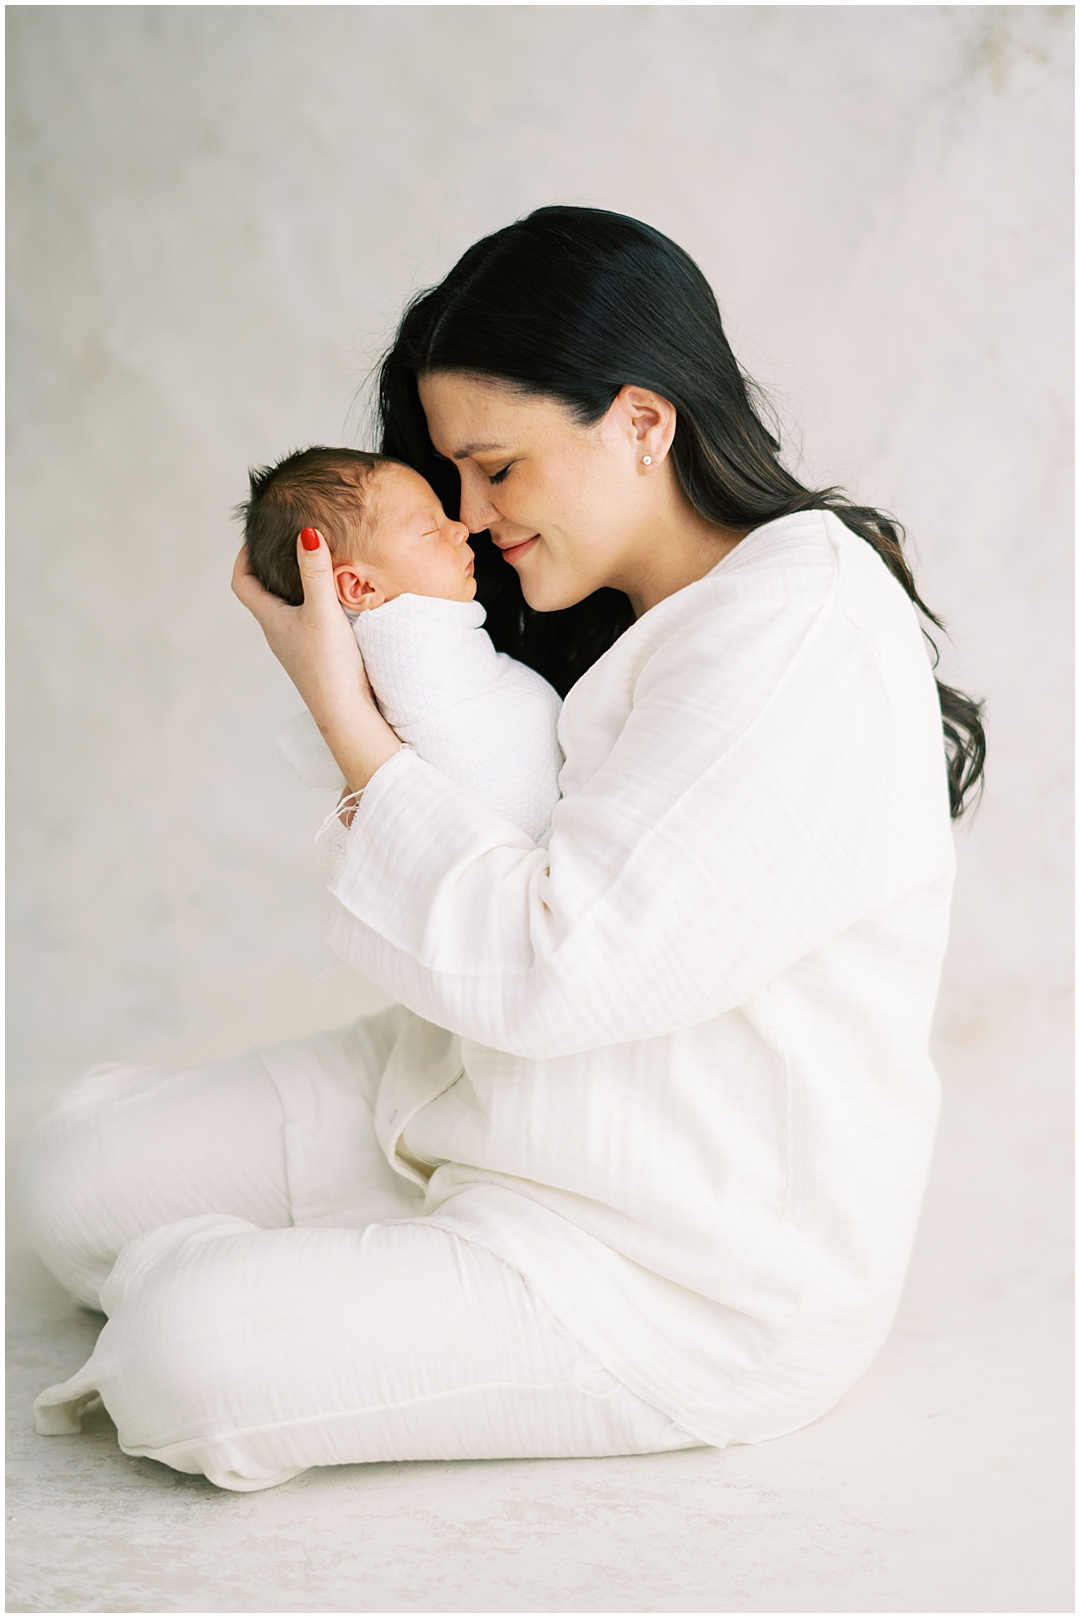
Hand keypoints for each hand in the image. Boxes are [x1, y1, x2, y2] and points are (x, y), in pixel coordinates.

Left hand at [232, 530, 400, 791]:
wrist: (346, 714)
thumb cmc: (330, 665)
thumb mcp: (323, 611)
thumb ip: (316, 572)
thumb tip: (306, 532)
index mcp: (270, 620)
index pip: (241, 583)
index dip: (241, 557)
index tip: (254, 537)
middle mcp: (277, 634)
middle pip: (261, 595)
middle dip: (268, 567)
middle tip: (285, 544)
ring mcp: (295, 648)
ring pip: (284, 610)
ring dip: (291, 587)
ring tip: (310, 566)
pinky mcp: (314, 658)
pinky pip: (304, 624)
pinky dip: (310, 605)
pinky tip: (332, 603)